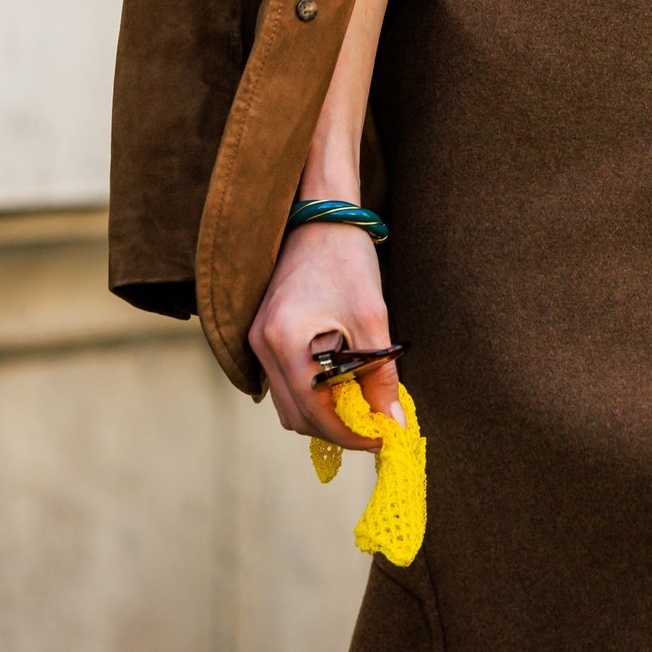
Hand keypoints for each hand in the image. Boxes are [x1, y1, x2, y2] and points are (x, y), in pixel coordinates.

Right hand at [248, 222, 401, 447]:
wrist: (322, 216)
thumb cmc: (348, 259)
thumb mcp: (372, 317)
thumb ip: (381, 374)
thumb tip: (394, 423)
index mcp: (285, 340)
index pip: (313, 411)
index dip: (349, 433)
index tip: (381, 436)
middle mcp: (261, 345)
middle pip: (295, 415)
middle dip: (336, 428)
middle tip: (374, 423)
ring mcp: (257, 340)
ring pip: (287, 403)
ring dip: (322, 414)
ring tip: (361, 405)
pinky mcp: (263, 335)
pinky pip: (284, 382)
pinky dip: (310, 394)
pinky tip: (340, 384)